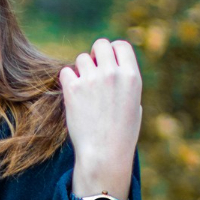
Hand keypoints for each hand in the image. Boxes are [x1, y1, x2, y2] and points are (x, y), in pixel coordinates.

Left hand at [59, 38, 142, 199]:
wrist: (104, 154)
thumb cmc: (121, 135)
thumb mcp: (134, 105)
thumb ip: (126, 83)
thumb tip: (117, 67)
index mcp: (132, 76)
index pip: (121, 45)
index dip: (112, 51)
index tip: (107, 63)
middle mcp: (113, 73)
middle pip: (100, 45)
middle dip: (95, 55)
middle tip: (92, 73)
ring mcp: (92, 80)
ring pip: (81, 58)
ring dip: (81, 70)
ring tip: (83, 90)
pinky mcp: (73, 89)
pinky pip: (66, 72)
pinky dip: (67, 81)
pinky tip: (72, 95)